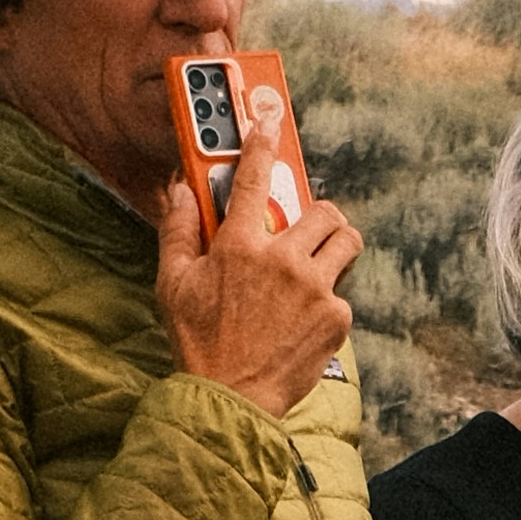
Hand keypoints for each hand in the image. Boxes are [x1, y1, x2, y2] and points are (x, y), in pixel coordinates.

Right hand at [157, 93, 360, 417]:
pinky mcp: (337, 317)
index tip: (269, 119)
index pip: (252, 178)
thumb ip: (177, 231)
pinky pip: (343, 290)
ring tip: (317, 262)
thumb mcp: (173, 284)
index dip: (261, 142)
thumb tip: (177, 191)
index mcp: (239, 247)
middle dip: (318, 214)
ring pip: (347, 241)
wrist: (229, 400)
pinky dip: (328, 298)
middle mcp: (282, 261)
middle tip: (304, 229)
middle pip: (323, 209)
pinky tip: (304, 317)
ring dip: (336, 245)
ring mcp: (315, 289)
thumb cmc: (197, 342)